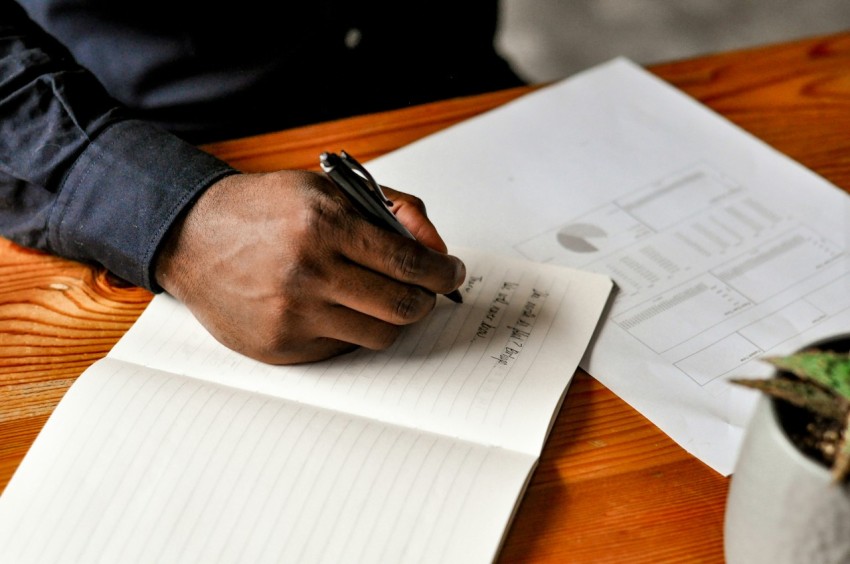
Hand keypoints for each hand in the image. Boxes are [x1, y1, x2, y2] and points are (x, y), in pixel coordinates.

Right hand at [154, 170, 464, 363]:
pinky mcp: (281, 347)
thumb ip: (393, 208)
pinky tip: (329, 307)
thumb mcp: (329, 189)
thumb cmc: (266, 209)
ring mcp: (293, 315)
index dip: (444, 273)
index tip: (451, 273)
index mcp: (325, 224)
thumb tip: (437, 248)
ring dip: (390, 318)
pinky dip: (349, 330)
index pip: (411, 264)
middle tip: (423, 290)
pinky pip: (342, 349)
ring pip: (380, 336)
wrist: (191, 237)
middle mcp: (309, 272)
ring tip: (375, 297)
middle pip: (404, 307)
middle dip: (425, 299)